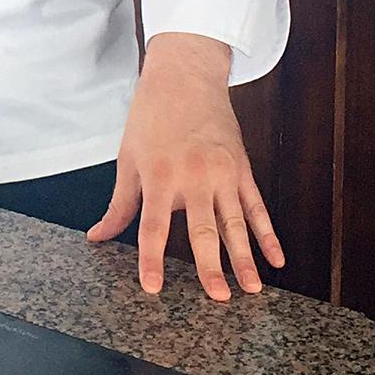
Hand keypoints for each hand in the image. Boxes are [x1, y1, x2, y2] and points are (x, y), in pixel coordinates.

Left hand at [87, 32, 283, 300]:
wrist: (184, 76)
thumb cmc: (150, 117)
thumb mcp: (127, 159)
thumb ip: (119, 204)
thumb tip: (98, 236)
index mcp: (160, 176)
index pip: (153, 227)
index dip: (151, 259)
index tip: (153, 288)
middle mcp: (194, 178)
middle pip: (204, 230)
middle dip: (212, 267)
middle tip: (219, 298)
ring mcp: (222, 173)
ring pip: (236, 223)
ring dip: (245, 258)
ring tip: (252, 288)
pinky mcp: (241, 169)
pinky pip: (257, 207)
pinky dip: (268, 233)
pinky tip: (276, 258)